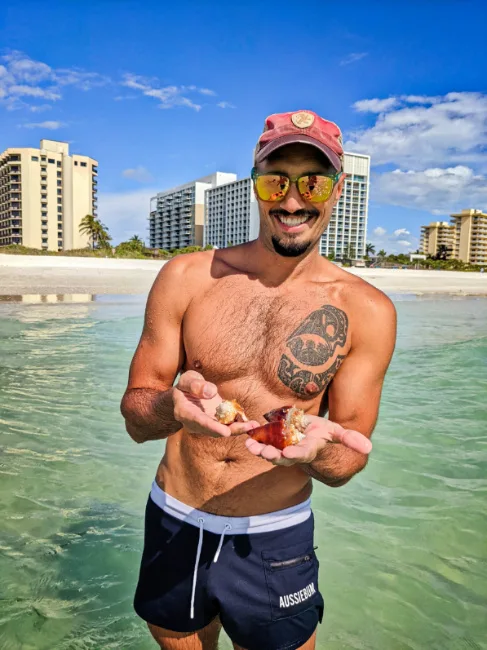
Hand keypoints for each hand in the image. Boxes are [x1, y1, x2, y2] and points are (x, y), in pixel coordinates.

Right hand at [173, 371, 258, 437]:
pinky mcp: (215, 423)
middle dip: (232, 429)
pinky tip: (252, 423)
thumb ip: (196, 385)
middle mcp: (195, 423)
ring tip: (254, 425)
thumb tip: (211, 392)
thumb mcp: (187, 379)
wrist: (185, 394)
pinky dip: (239, 424)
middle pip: (213, 430)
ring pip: (222, 430)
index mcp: (184, 412)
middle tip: (248, 427)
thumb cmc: (186, 385)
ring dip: (238, 428)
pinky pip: (227, 425)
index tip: (225, 432)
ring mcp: (206, 425)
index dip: (212, 427)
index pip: (198, 421)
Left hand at [245, 415, 371, 465]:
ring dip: (260, 450)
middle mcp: (294, 452)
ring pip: (270, 453)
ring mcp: (281, 448)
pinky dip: (254, 441)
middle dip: (274, 456)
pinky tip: (247, 438)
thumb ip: (350, 439)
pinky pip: (261, 443)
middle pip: (283, 457)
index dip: (297, 454)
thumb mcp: (337, 432)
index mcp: (310, 449)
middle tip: (266, 452)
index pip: (304, 454)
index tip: (288, 453)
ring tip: (251, 446)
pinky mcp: (271, 442)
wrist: (310, 434)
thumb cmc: (323, 433)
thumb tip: (369, 447)